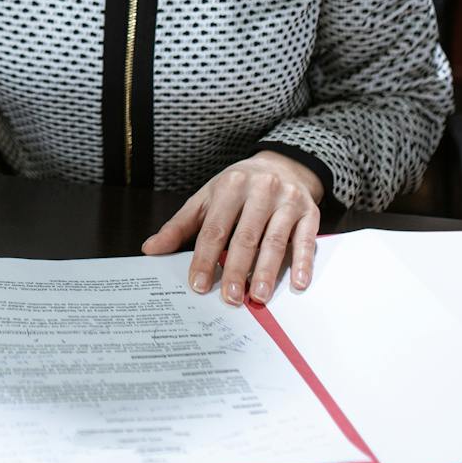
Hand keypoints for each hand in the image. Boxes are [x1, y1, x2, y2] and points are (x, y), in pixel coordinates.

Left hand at [140, 151, 323, 305]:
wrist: (283, 164)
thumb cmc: (240, 186)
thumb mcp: (207, 198)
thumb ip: (180, 225)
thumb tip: (150, 249)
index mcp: (230, 186)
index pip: (215, 228)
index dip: (206, 258)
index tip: (199, 284)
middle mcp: (261, 190)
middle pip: (246, 236)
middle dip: (237, 269)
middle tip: (231, 298)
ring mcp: (288, 200)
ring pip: (276, 240)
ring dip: (267, 271)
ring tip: (259, 296)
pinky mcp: (311, 212)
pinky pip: (307, 240)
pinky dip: (303, 262)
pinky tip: (298, 283)